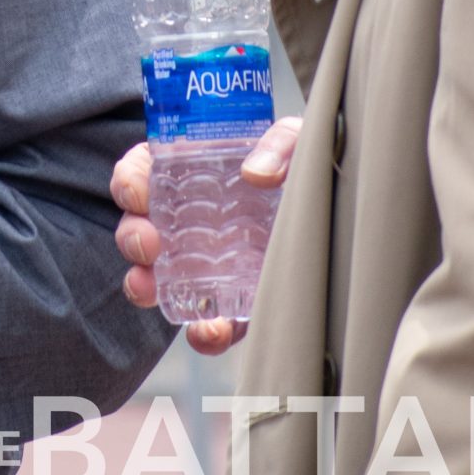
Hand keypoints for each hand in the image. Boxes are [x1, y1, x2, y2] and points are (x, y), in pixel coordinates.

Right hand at [111, 116, 301, 354]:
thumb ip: (281, 144)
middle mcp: (186, 219)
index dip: (129, 182)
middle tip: (148, 243)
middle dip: (132, 237)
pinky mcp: (233, 303)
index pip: (141, 172)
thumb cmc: (305, 167)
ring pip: (155, 278)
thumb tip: (256, 174)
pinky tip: (209, 331)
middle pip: (139, 227)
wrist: (343, 216)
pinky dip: (202, 333)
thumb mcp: (297, 141)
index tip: (137, 195)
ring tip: (151, 289)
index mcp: (188, 172)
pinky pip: (206, 323)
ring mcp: (204, 264)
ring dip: (144, 285)